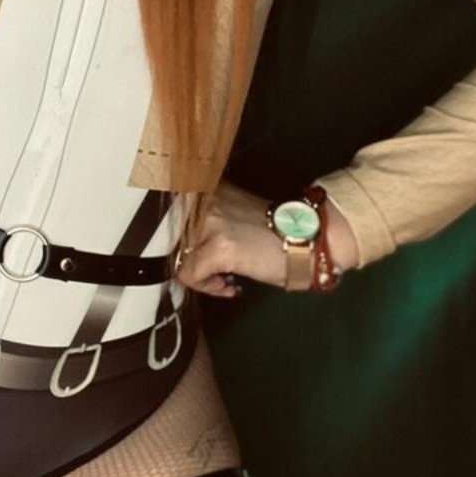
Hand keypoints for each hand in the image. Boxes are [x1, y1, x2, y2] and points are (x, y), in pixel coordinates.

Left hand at [176, 181, 286, 296]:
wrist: (308, 239)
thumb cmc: (274, 231)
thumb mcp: (235, 213)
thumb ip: (209, 217)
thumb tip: (185, 239)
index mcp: (207, 190)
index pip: (167, 211)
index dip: (173, 240)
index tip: (191, 253)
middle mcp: (205, 200)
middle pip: (167, 236)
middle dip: (184, 258)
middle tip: (207, 269)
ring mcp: (211, 222)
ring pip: (176, 256)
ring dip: (197, 274)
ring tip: (221, 279)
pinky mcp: (218, 247)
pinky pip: (190, 274)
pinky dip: (206, 286)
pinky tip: (228, 286)